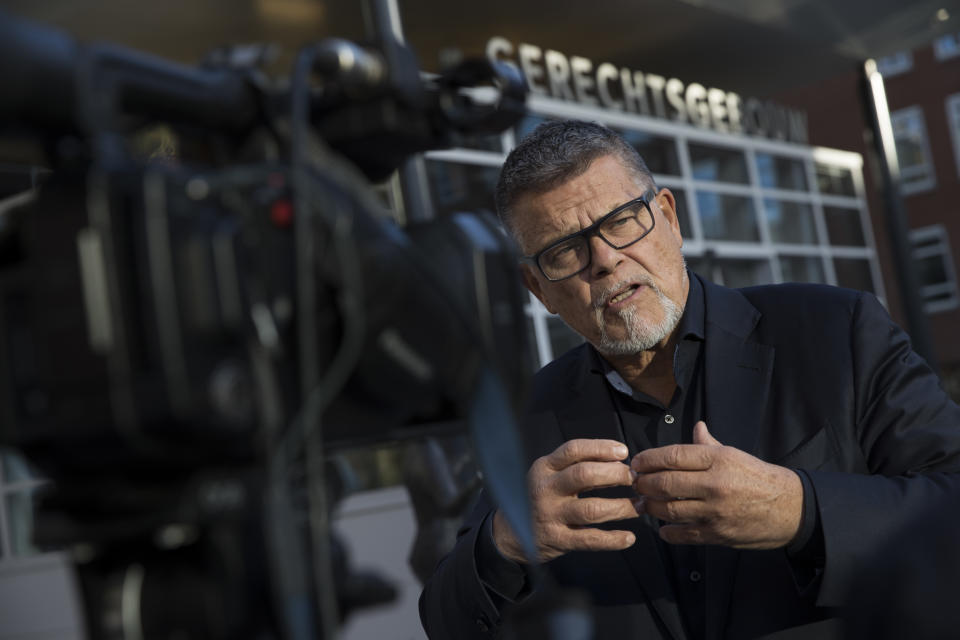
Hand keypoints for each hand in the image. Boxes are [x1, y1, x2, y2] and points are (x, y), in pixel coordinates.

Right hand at [493, 439, 638, 562]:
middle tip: (634, 479)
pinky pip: (589, 540)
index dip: (601, 448)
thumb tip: (619, 461)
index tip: (624, 452)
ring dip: (621, 507)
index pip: (574, 450)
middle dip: (615, 475)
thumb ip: (578, 467)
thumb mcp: (551, 475)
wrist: (511, 533)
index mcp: (545, 467)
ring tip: (640, 506)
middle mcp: (545, 489)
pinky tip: (629, 537)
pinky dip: (613, 540)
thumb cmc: (541, 497)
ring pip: (591, 509)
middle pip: (584, 475)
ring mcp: (550, 515)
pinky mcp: (557, 540)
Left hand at [631, 421, 802, 548]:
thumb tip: (696, 427)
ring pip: (670, 509)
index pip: (672, 455)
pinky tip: (663, 527)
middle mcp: (715, 484)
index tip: (636, 463)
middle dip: (643, 483)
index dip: (648, 459)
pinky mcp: (719, 534)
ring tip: (644, 502)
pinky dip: (669, 532)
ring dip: (651, 506)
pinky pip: (684, 534)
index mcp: (718, 459)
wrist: (791, 509)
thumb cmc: (759, 478)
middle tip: (635, 483)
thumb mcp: (735, 454)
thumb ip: (709, 444)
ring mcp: (716, 511)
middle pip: (665, 483)